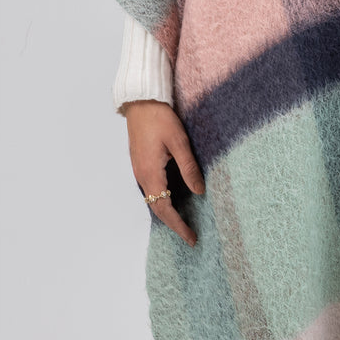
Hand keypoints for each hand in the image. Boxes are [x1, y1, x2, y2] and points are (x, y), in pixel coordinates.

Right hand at [123, 100, 205, 246]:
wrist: (141, 100)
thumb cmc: (160, 117)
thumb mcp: (179, 142)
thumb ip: (189, 168)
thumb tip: (199, 191)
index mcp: (150, 173)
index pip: (165, 208)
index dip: (178, 225)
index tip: (191, 238)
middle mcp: (142, 176)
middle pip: (157, 208)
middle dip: (174, 223)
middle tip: (190, 234)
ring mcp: (139, 170)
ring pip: (153, 199)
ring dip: (167, 212)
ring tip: (184, 221)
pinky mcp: (141, 163)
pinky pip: (151, 188)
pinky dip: (162, 199)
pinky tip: (174, 198)